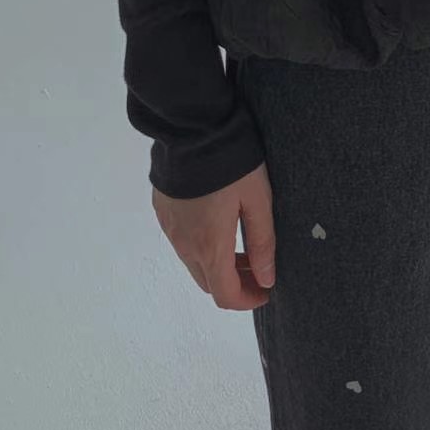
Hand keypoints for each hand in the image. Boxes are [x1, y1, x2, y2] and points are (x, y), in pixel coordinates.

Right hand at [151, 164, 275, 309]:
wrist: (191, 128)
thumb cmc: (232, 164)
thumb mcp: (258, 202)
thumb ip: (262, 244)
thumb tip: (266, 279)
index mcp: (211, 246)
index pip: (225, 296)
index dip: (248, 301)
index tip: (265, 290)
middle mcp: (185, 244)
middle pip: (209, 283)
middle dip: (235, 283)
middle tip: (257, 266)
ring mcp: (170, 229)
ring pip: (194, 264)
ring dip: (218, 265)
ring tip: (242, 246)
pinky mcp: (162, 212)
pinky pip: (182, 242)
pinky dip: (201, 246)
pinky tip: (218, 224)